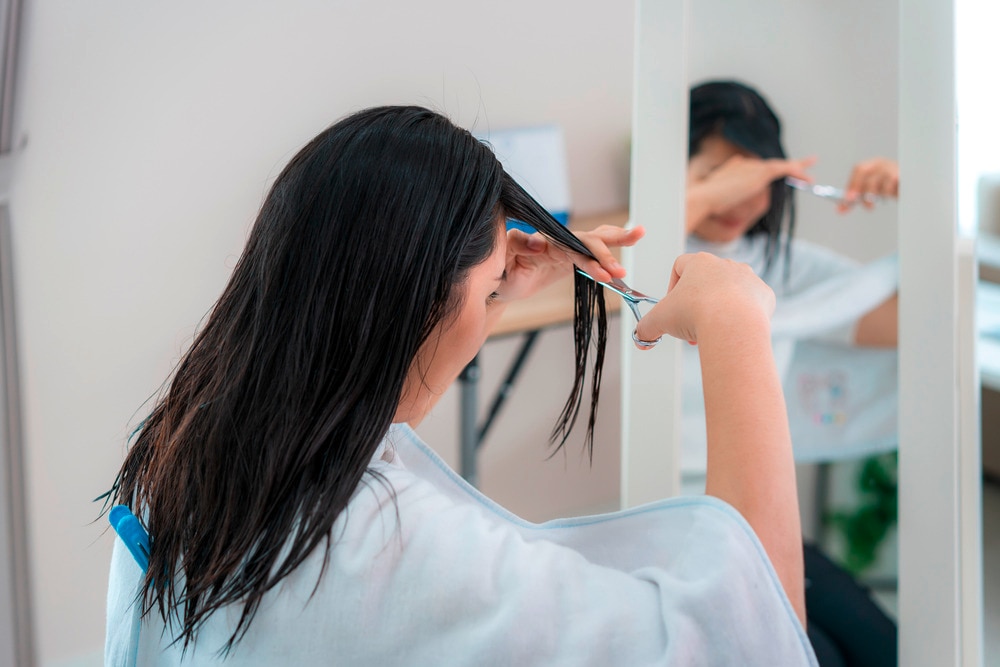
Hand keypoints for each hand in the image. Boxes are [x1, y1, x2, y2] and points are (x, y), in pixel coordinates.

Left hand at [499, 224, 644, 302]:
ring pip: (592, 242)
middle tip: (621, 268)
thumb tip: (539, 243)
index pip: (570, 245)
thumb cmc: (495, 270)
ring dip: (615, 242)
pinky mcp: (568, 259)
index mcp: (541, 241)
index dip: (588, 257)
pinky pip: (591, 253)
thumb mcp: (499, 259)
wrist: (495, 281)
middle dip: (606, 251)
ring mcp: (563, 249)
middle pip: (586, 240)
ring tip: (638, 234)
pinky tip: (626, 249)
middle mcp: (556, 241)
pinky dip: (608, 255)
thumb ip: (518, 246)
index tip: (603, 271)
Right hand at [633, 252, 774, 347]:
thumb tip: (640, 338)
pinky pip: (751, 303)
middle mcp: (725, 265)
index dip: (672, 288)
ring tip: (711, 331)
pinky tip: (733, 329)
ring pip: (729, 292)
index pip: (680, 266)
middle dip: (697, 305)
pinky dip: (741, 316)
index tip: (672, 308)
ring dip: (719, 309)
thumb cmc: (696, 314)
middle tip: (691, 326)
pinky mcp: (764, 295)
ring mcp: (748, 278)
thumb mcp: (659, 320)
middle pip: (706, 282)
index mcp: (699, 262)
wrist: (732, 325)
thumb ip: (646, 327)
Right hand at [687, 154, 815, 231]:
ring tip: (810, 177)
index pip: (757, 167)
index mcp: (736, 167)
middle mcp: (746, 164)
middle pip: (771, 166)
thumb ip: (726, 196)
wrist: (704, 199)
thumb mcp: (717, 200)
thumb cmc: (706, 204)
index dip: (769, 170)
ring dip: (797, 169)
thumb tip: (724, 204)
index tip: (778, 171)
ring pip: (780, 167)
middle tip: (805, 164)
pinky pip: (784, 170)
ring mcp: (753, 167)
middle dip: (788, 166)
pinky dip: (796, 172)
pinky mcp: (760, 173)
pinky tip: (807, 179)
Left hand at [838, 157, 898, 211]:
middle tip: (858, 203)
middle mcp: (881, 164)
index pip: (859, 169)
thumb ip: (855, 200)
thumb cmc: (888, 187)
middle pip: (866, 172)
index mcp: (872, 165)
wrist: (912, 186)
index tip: (848, 199)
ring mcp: (892, 168)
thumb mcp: (870, 192)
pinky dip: (888, 194)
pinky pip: (891, 186)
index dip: (852, 183)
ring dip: (874, 195)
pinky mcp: (903, 175)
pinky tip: (891, 196)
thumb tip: (839, 210)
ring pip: (878, 181)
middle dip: (860, 189)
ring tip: (875, 203)